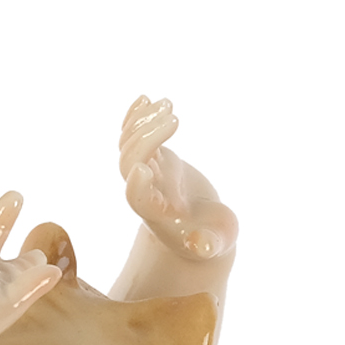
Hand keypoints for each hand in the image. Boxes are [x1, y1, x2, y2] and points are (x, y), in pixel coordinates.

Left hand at [119, 96, 236, 263]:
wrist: (202, 230)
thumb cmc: (210, 240)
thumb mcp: (215, 245)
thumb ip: (209, 245)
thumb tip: (202, 245)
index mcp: (157, 214)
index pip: (136, 199)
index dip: (136, 185)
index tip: (144, 169)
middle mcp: (147, 191)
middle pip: (130, 163)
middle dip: (147, 138)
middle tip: (175, 119)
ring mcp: (149, 172)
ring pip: (129, 145)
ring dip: (142, 121)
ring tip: (168, 104)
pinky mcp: (156, 159)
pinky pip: (135, 136)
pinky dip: (136, 117)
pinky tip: (145, 99)